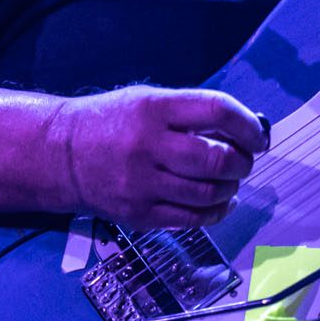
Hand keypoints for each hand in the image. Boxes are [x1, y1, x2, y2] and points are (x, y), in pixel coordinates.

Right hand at [46, 85, 269, 229]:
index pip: (217, 111)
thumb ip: (191, 113)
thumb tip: (244, 131)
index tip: (258, 135)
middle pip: (216, 158)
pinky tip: (220, 203)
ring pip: (208, 193)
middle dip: (242, 162)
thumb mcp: (148, 101)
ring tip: (230, 181)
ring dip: (231, 188)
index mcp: (154, 109)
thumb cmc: (112, 122)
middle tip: (244, 160)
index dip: (248, 125)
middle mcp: (147, 146)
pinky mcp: (138, 215)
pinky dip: (216, 212)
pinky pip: (191, 220)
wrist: (61, 154)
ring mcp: (141, 184)